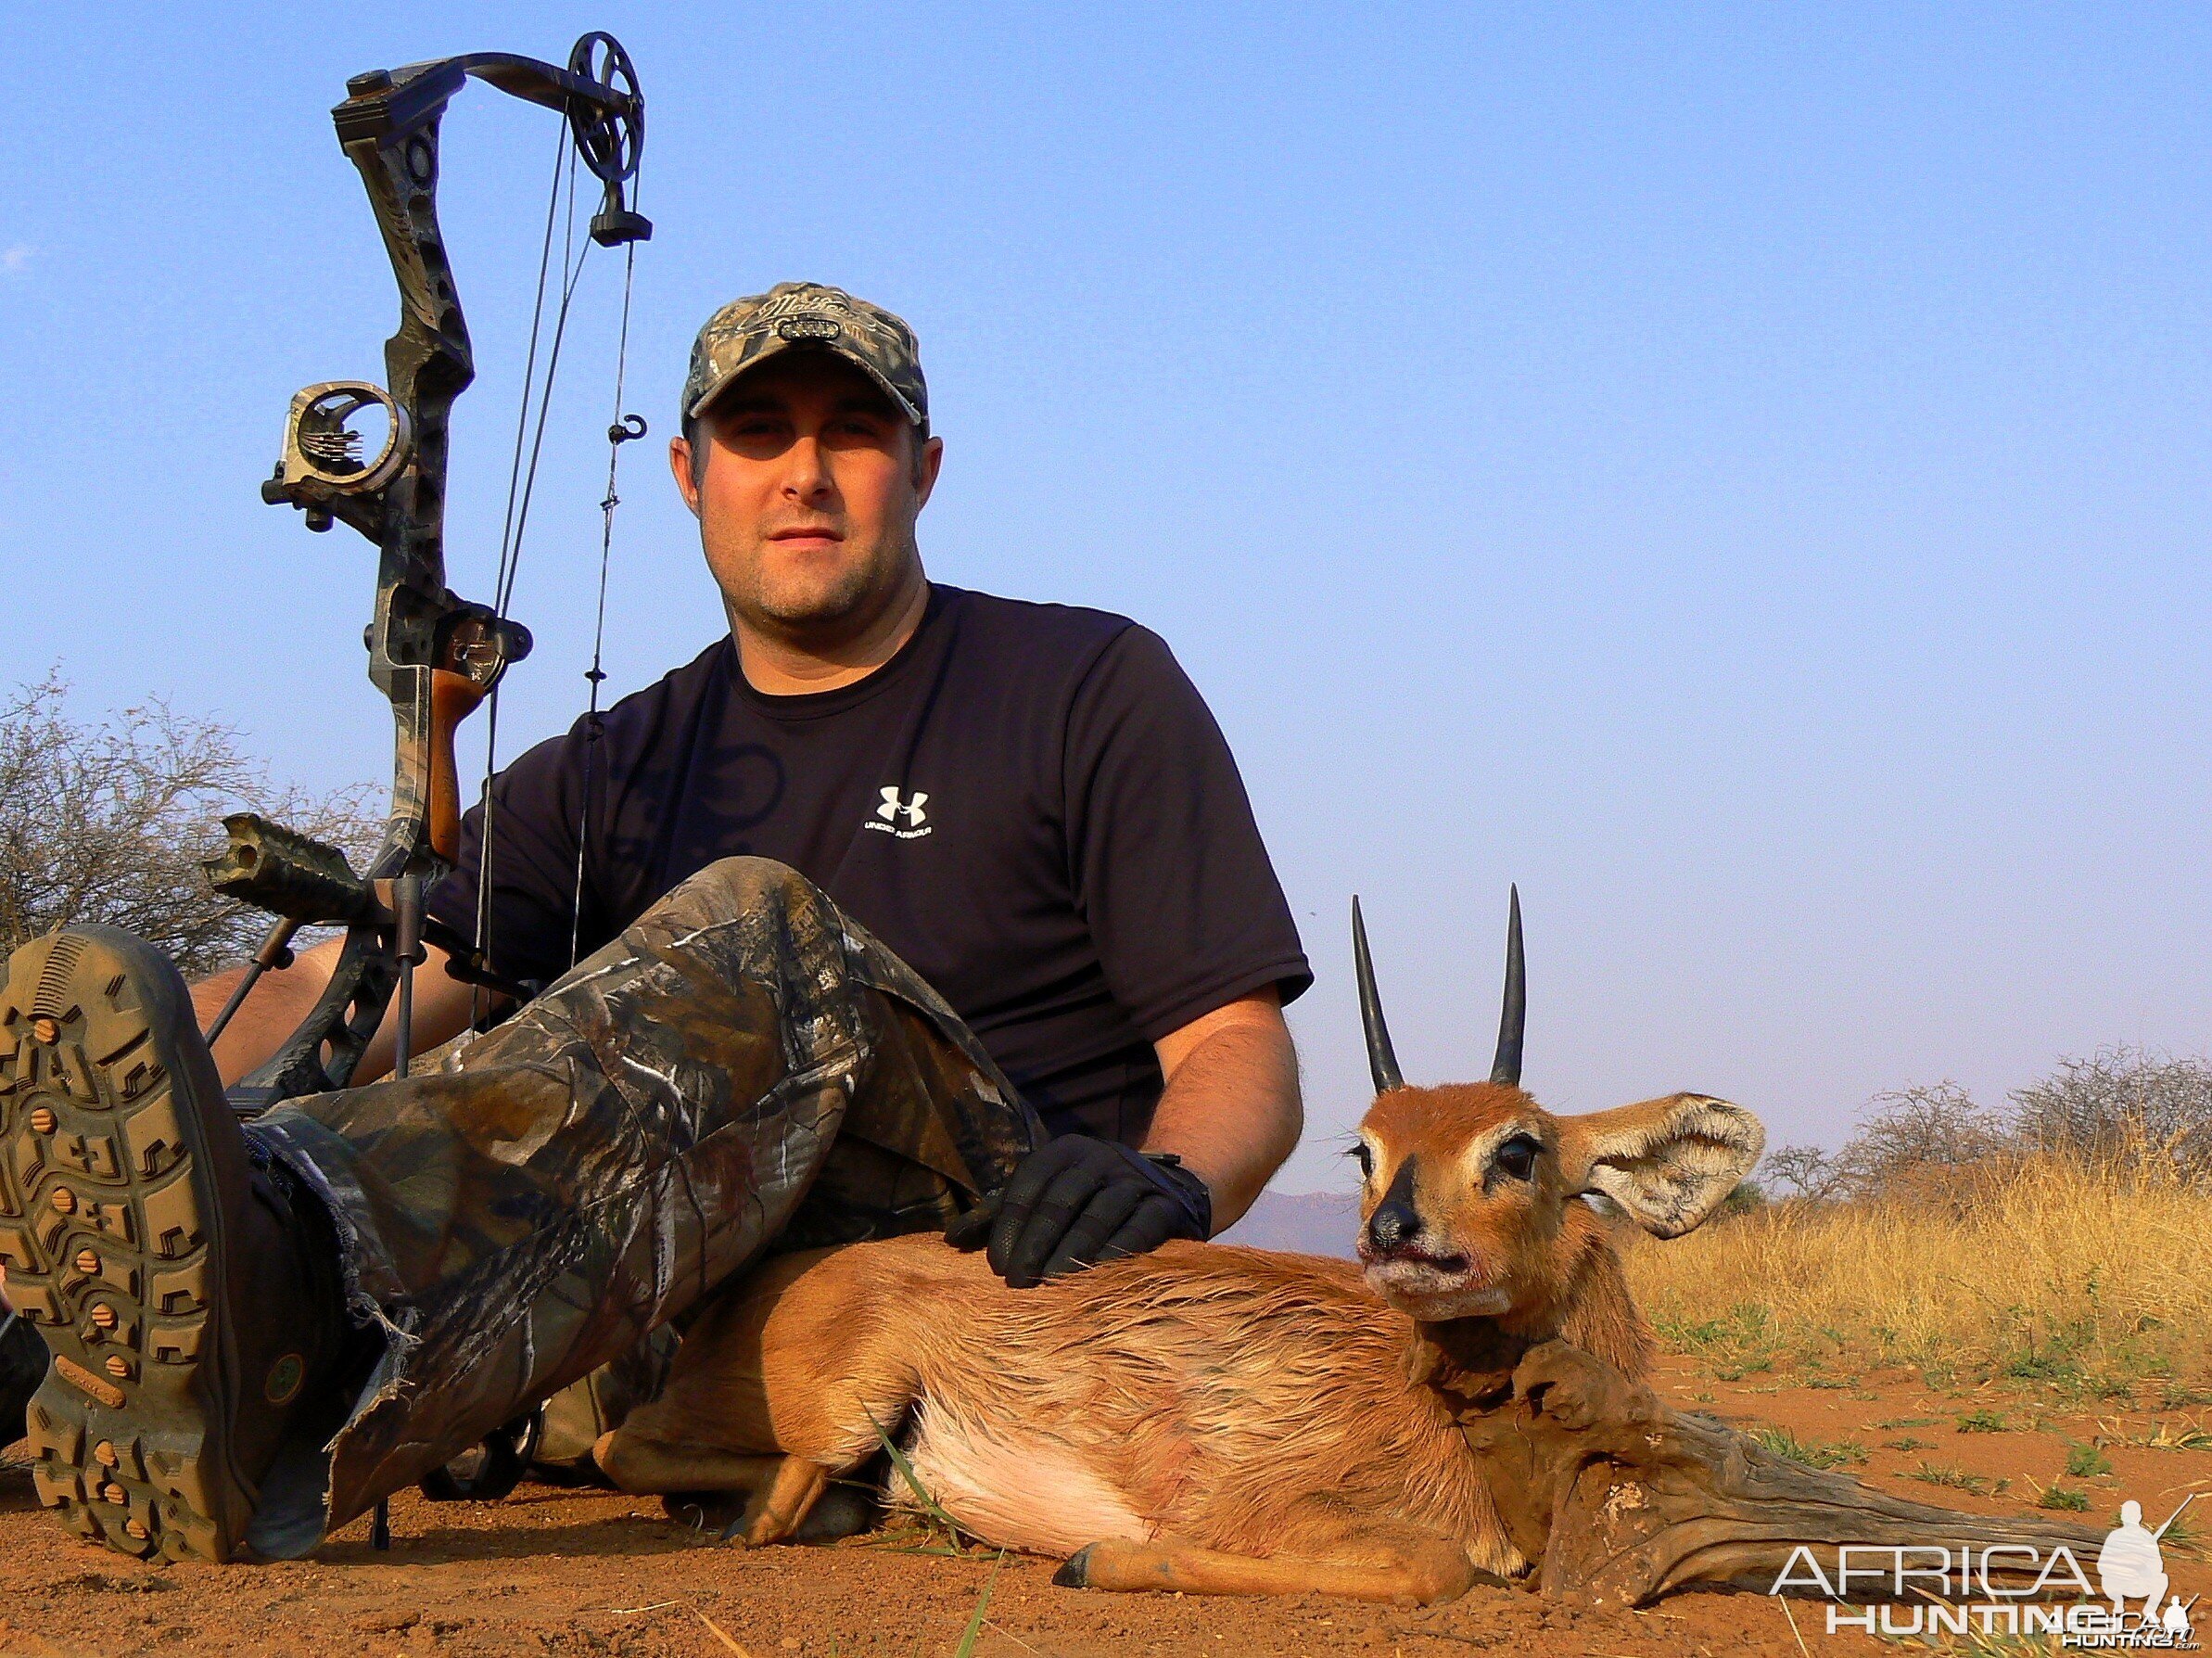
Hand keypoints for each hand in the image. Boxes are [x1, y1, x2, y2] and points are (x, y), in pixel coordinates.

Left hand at [945, 1136, 1211, 1288]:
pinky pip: (1139, 1228)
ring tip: (1051, 1286)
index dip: (1010, 1225)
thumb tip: (951, 1239)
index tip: (997, 1266)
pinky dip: (1116, 1252)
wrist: (1171, 1187)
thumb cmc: (1090, 1197)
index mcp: (1065, 1150)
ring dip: (1072, 1252)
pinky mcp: (1166, 1205)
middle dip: (1036, 1243)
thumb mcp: (1048, 1192)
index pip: (1030, 1183)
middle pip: (1061, 1200)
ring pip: (1098, 1215)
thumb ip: (1001, 1213)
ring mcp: (1135, 1180)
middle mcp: (1100, 1158)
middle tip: (1019, 1282)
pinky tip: (1096, 1276)